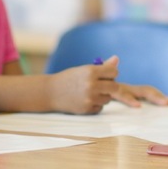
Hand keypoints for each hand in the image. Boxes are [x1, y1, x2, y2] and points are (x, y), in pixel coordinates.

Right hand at [49, 57, 167, 113]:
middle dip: (115, 88)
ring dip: (105, 96)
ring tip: (88, 92)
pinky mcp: (88, 109)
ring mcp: (90, 98)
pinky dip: (97, 104)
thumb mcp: (85, 69)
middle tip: (109, 87)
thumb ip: (103, 68)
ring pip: (109, 98)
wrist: (50, 92)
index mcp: (91, 71)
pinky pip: (101, 107)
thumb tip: (117, 59)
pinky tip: (84, 101)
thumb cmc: (70, 78)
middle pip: (116, 87)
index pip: (114, 73)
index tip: (111, 74)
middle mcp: (91, 84)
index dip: (113, 74)